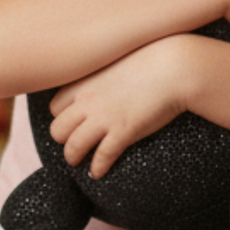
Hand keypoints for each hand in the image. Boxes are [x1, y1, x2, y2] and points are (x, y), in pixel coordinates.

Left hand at [49, 37, 191, 177]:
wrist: (175, 66)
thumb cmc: (152, 56)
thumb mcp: (116, 58)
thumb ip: (102, 72)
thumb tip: (104, 81)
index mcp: (84, 81)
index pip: (55, 107)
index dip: (62, 117)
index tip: (71, 123)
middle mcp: (87, 100)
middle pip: (58, 130)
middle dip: (64, 139)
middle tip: (74, 143)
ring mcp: (103, 118)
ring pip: (73, 147)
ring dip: (74, 158)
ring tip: (79, 162)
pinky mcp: (122, 132)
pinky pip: (101, 157)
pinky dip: (97, 168)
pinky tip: (99, 172)